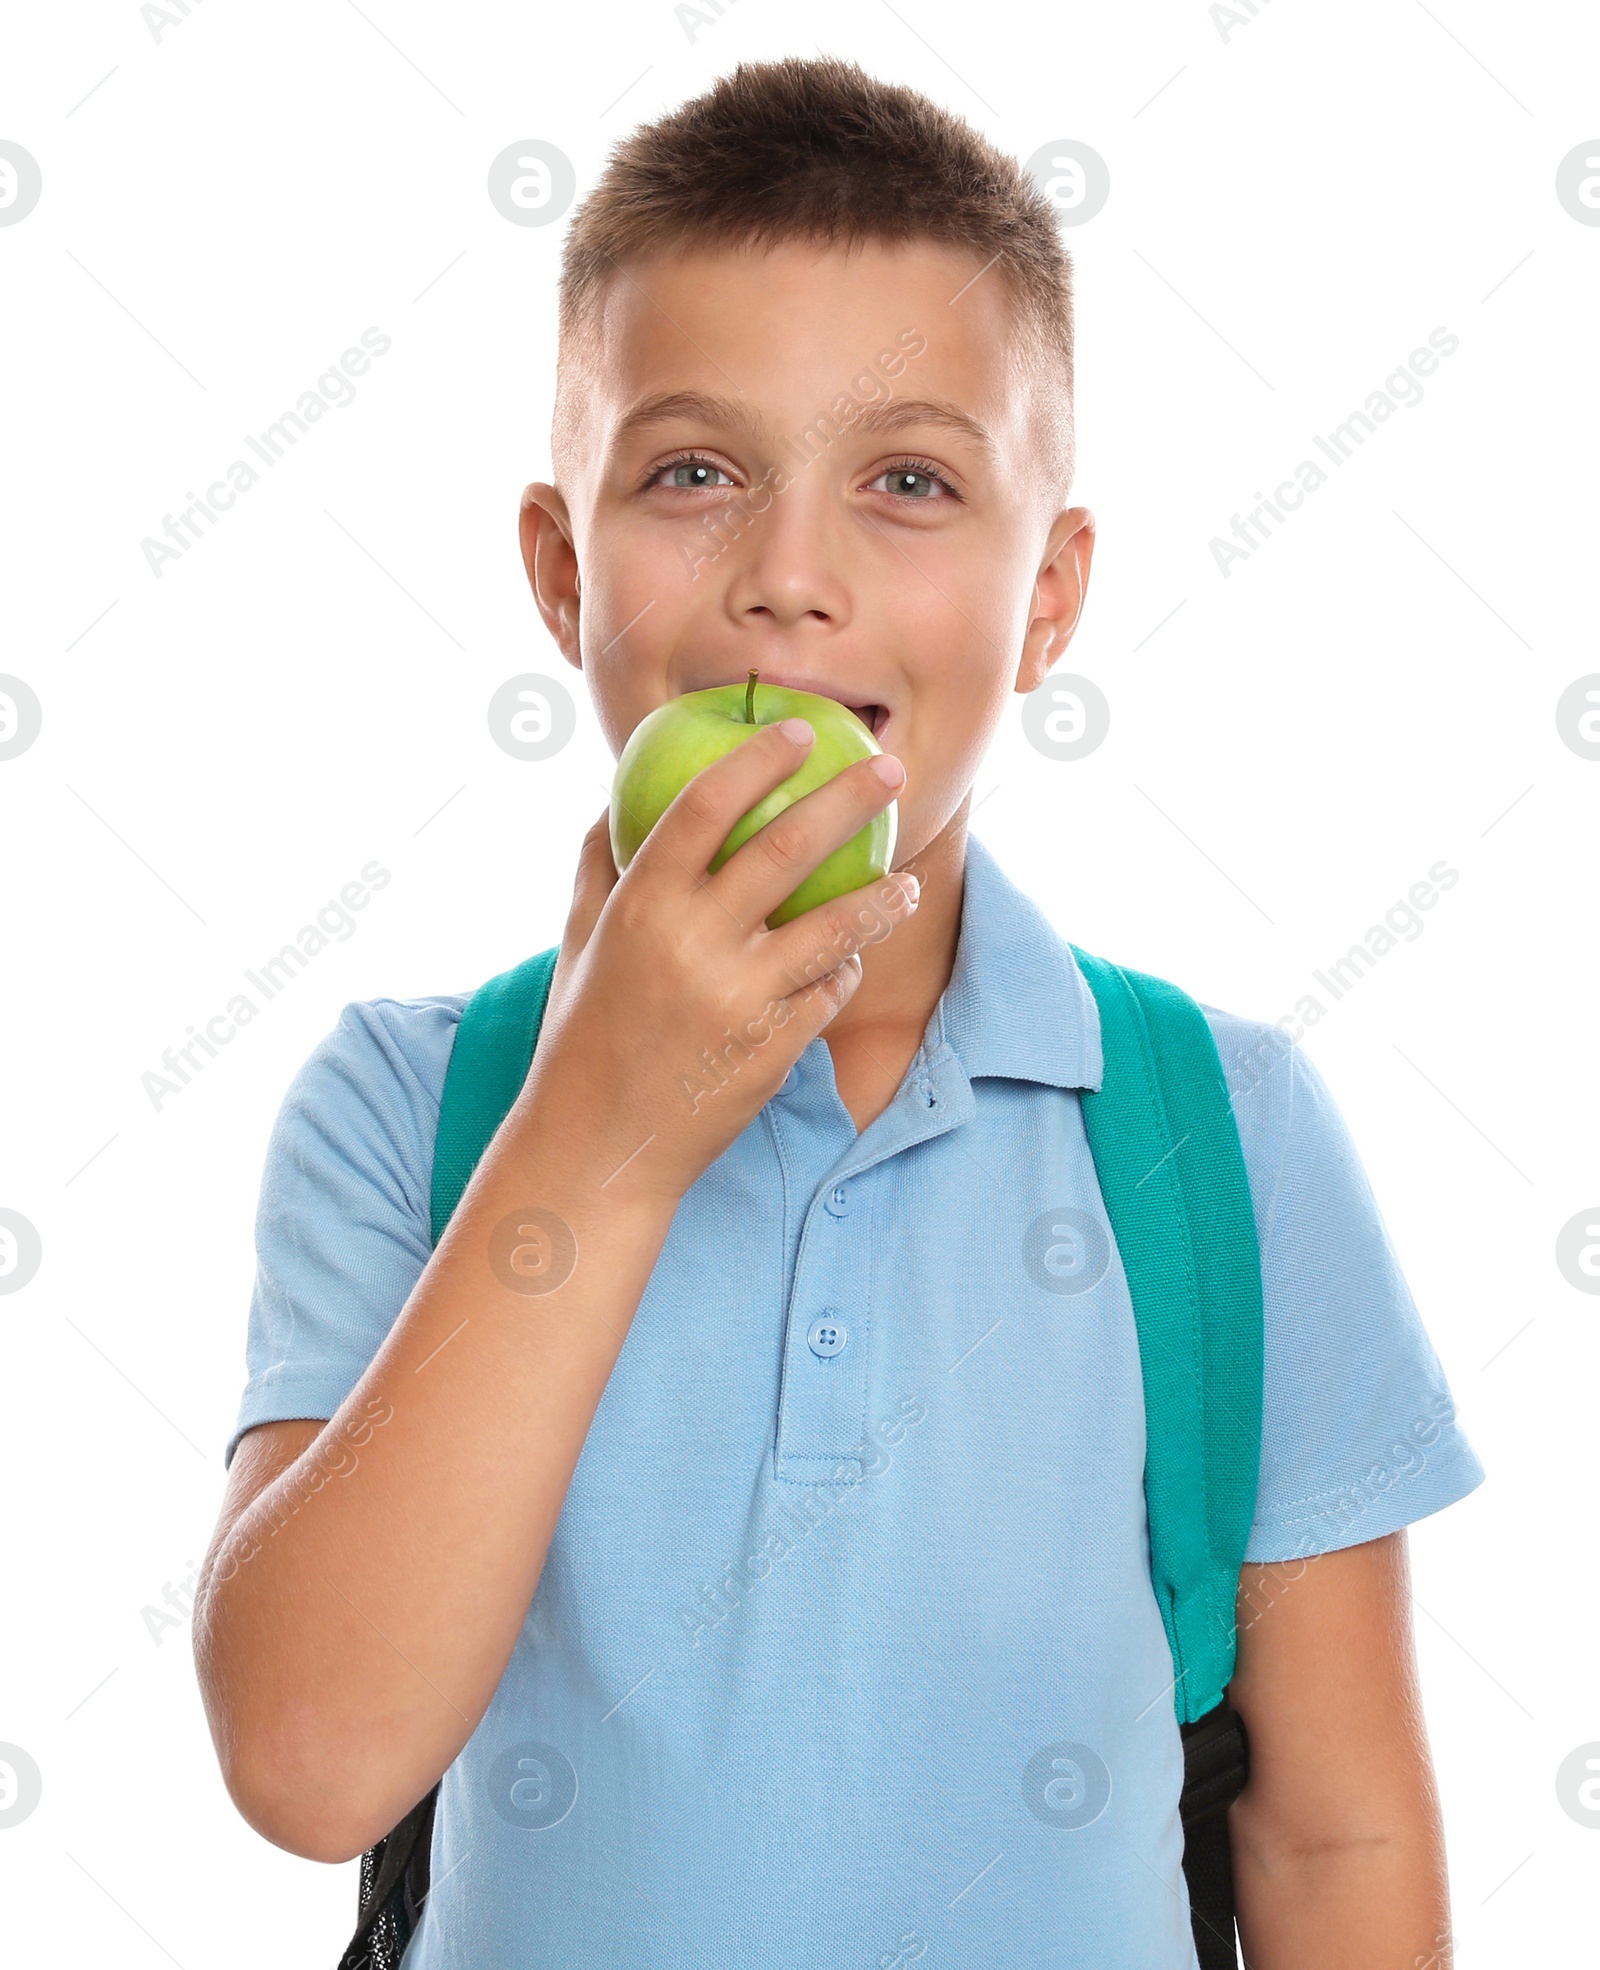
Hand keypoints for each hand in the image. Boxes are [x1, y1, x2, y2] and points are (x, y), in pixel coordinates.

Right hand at [521, 717, 917, 1207]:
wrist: (600, 1146)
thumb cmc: (584, 1034)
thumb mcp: (578, 941)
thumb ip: (599, 865)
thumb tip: (615, 798)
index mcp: (640, 905)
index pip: (706, 804)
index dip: (759, 758)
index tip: (801, 730)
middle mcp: (692, 942)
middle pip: (788, 847)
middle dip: (850, 798)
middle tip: (892, 771)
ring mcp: (739, 997)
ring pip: (837, 926)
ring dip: (884, 896)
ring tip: (907, 881)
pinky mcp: (774, 1046)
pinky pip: (830, 990)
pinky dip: (843, 969)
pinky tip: (848, 959)